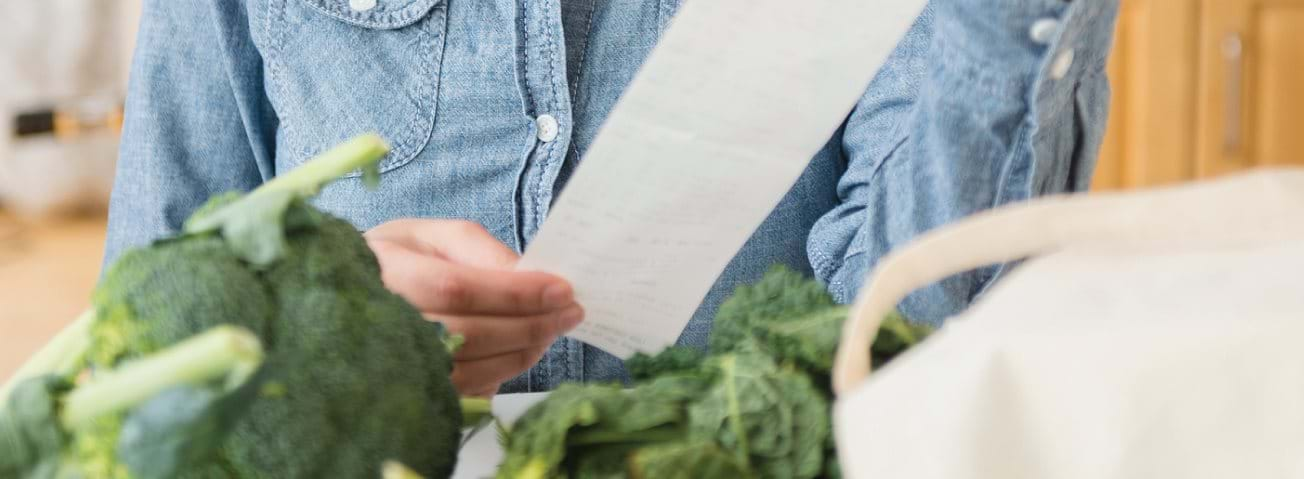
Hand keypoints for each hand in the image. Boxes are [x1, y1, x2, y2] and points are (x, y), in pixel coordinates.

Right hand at [365, 219, 582, 396]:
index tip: (561, 289)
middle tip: (570, 312)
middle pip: (468, 333)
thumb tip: (527, 273)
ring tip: (553, 329)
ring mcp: (393, 364)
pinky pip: (465, 390)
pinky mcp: (410, 389)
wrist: (344, 296)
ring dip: (523, 351)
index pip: (457, 289)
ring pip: (471, 368)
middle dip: (529, 323)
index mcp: (383, 271)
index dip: (513, 293)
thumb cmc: (395, 258)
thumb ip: (478, 248)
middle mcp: (382, 323)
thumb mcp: (430, 235)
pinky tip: (523, 351)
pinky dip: (503, 372)